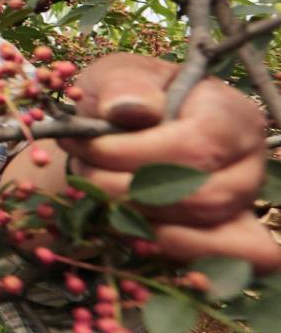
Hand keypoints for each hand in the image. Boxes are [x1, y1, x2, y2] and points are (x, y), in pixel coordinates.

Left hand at [59, 52, 280, 271]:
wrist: (113, 133)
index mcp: (230, 112)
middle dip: (130, 190)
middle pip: (204, 193)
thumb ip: (123, 86)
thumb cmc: (122, 99)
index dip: (136, 154)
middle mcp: (248, 158)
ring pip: (210, 225)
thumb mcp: (115, 75)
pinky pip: (233, 257)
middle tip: (84, 175)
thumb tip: (129, 110)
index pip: (198, 143)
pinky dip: (181, 251)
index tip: (86, 148)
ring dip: (143, 219)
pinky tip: (135, 236)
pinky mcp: (234, 233)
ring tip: (98, 197)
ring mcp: (246, 200)